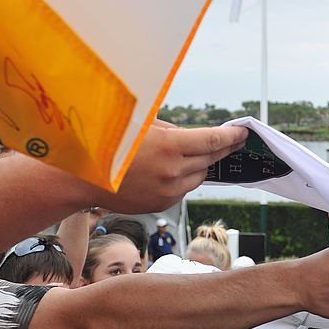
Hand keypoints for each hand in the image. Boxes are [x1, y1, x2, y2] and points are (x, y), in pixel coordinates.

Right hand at [97, 121, 246, 212]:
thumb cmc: (111, 142)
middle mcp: (173, 171)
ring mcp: (168, 191)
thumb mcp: (142, 124)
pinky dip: (184, 178)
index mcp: (169, 146)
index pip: (212, 141)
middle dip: (222, 149)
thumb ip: (171, 129)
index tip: (243, 133)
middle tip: (234, 141)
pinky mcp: (163, 204)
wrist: (86, 178)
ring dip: (201, 164)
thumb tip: (196, 134)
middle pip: (210, 159)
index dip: (231, 137)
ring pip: (198, 175)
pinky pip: (184, 188)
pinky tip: (172, 169)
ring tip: (194, 152)